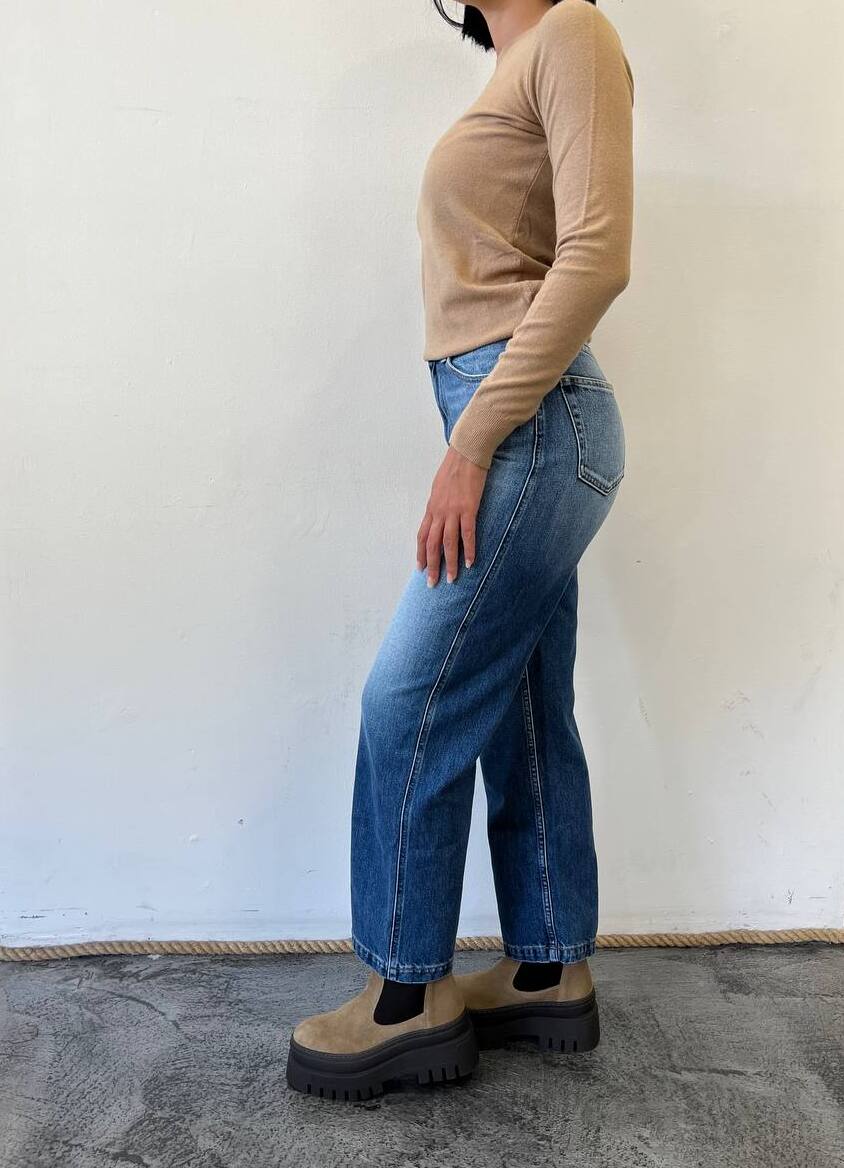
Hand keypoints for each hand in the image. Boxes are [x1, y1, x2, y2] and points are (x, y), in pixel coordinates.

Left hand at [416, 445, 487, 586]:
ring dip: (449, 563)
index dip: (421, 553)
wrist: (466, 452)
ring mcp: (453, 511)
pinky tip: (469, 563)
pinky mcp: (468, 508)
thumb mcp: (440, 486)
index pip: (422, 535)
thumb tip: (439, 512)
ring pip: (448, 543)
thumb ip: (439, 502)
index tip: (421, 568)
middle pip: (432, 544)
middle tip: (432, 583)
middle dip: (432, 565)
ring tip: (451, 579)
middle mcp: (439, 512)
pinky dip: (468, 550)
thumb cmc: (455, 466)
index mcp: (432, 507)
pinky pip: (467, 534)